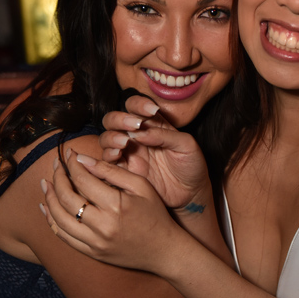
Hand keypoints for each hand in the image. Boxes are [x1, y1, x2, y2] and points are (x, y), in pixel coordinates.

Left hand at [41, 149, 174, 271]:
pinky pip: (64, 237)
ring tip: (45, 184)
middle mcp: (102, 225)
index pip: (83, 180)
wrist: (164, 251)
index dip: (72, 164)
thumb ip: (111, 171)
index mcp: (116, 205)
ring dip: (49, 199)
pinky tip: (47, 208)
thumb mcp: (141, 186)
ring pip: (59, 219)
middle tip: (56, 166)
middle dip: (57, 178)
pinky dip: (52, 221)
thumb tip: (82, 159)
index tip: (69, 154)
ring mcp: (95, 242)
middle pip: (67, 198)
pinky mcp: (92, 253)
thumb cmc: (155, 214)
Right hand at [100, 94, 210, 210]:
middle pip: (114, 120)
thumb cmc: (191, 166)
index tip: (150, 110)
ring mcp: (129, 153)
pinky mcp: (125, 171)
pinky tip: (118, 153)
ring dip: (111, 136)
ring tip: (125, 142)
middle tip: (135, 125)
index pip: (135, 106)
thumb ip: (165, 135)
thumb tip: (141, 133)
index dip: (138, 104)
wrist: (191, 193)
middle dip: (120, 118)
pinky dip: (109, 154)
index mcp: (152, 124)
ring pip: (107, 138)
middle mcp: (136, 136)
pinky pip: (108, 160)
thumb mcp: (186, 145)